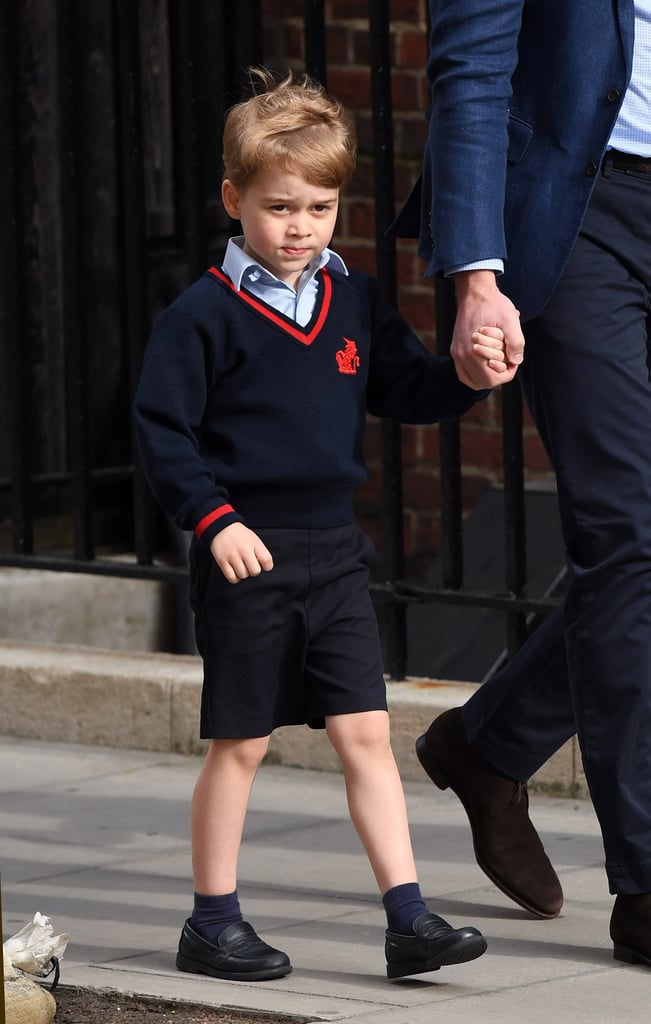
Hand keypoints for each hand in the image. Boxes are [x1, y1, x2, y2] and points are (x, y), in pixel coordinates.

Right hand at [209, 522, 273, 583]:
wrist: (222, 527)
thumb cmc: (240, 535)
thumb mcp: (254, 539)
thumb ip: (260, 552)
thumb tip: (264, 566)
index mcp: (254, 544)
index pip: (267, 561)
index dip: (267, 566)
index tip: (263, 565)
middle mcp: (244, 550)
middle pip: (255, 571)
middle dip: (254, 570)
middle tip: (249, 565)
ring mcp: (232, 556)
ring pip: (243, 575)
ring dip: (243, 573)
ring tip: (241, 566)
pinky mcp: (222, 561)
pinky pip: (232, 578)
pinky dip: (235, 578)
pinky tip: (235, 572)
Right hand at [451, 270, 523, 388]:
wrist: (474, 292)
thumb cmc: (493, 304)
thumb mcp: (510, 320)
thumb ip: (516, 342)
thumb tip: (516, 361)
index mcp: (473, 351)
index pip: (492, 379)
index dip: (507, 373)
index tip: (513, 359)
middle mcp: (461, 356)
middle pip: (483, 382)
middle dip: (499, 374)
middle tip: (507, 359)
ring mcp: (456, 354)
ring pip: (473, 380)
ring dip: (487, 375)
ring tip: (498, 361)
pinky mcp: (455, 350)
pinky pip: (464, 373)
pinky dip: (476, 374)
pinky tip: (486, 365)